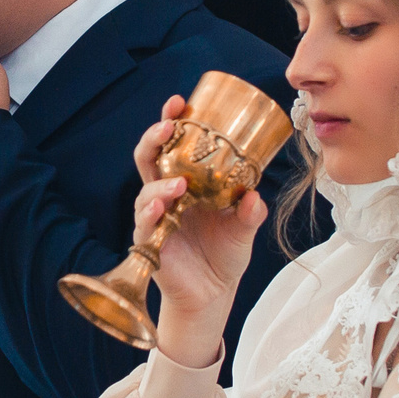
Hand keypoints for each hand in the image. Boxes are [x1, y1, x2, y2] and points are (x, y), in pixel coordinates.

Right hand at [132, 95, 263, 369]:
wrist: (212, 295)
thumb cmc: (224, 255)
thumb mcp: (243, 229)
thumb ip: (249, 213)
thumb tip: (254, 196)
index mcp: (187, 182)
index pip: (174, 144)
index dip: (172, 121)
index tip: (180, 102)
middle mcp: (166, 194)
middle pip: (150, 157)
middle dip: (154, 137)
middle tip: (167, 125)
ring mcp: (155, 217)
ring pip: (145, 190)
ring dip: (159, 184)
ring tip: (178, 186)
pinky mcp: (149, 242)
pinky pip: (144, 223)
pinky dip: (150, 213)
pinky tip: (161, 208)